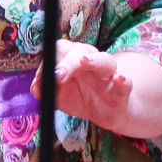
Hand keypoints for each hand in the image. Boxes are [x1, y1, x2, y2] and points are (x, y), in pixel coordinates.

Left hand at [31, 39, 161, 138]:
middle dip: (67, 61)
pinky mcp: (123, 91)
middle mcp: (92, 61)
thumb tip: (35, 86)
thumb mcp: (59, 95)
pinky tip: (119, 79)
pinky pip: (126, 83)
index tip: (43, 76)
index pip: (61, 49)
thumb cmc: (80, 97)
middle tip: (58, 73)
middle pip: (81, 51)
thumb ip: (45, 89)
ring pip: (104, 61)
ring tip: (85, 61)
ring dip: (94, 60)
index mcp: (73, 59)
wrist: (106, 112)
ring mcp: (109, 74)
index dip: (50, 59)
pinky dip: (123, 80)